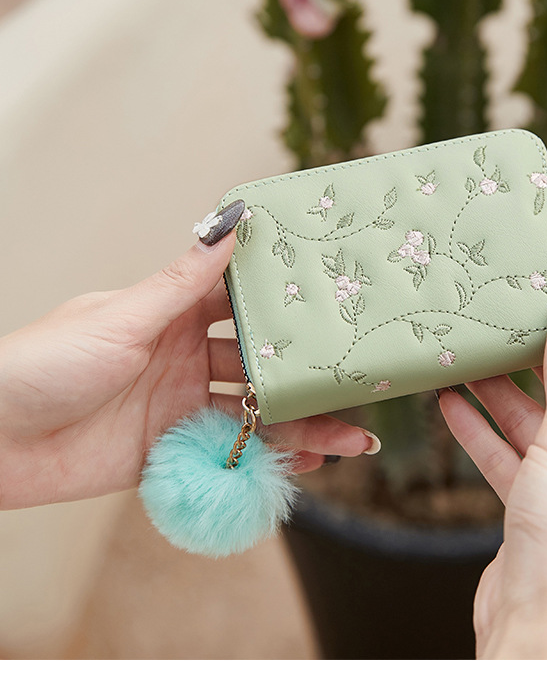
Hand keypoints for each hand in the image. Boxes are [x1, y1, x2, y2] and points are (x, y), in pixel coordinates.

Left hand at [0, 224, 376, 510]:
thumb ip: (183, 281)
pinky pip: (229, 454)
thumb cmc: (44, 363)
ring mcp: (179, 405)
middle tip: (360, 381)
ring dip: (302, 424)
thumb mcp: (122, 318)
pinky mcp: (170, 451)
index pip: (243, 302)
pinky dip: (267, 460)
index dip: (288, 302)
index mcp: (172, 313)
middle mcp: (184, 356)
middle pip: (260, 364)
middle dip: (308, 373)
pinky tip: (306, 464)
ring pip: (255, 413)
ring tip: (354, 437)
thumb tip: (232, 223)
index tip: (337, 298)